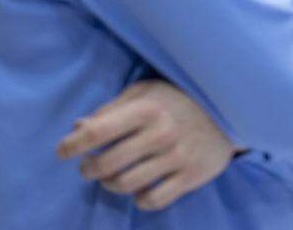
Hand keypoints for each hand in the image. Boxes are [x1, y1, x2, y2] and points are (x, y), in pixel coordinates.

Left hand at [56, 80, 235, 210]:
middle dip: (88, 169)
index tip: (62, 150)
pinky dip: (139, 199)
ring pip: (125, 185)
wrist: (231, 110)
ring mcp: (177, 157)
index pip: (99, 130)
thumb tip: (78, 128)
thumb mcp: (146, 93)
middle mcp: (160, 133)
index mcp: (146, 109)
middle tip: (87, 167)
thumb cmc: (179, 99)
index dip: (73, 144)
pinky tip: (138, 189)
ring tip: (109, 177)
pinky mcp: (190, 176)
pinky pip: (152, 200)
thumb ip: (111, 109)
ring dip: (109, 184)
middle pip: (107, 164)